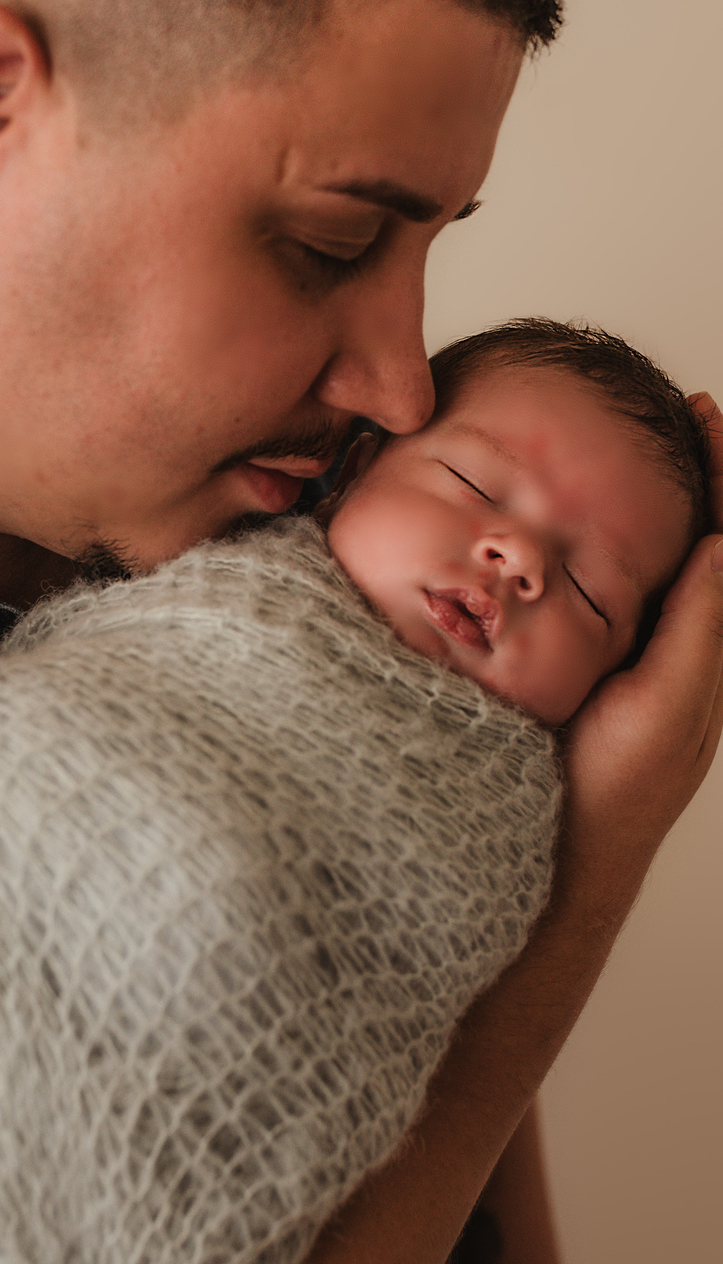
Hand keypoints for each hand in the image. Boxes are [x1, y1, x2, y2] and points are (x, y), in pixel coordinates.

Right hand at [556, 391, 722, 903]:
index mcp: (707, 647)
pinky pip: (626, 590)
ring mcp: (646, 657)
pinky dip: (624, 543)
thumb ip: (698, 627)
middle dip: (703, 473)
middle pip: (706, 537)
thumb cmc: (611, 790)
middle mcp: (683, 645)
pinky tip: (595, 520)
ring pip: (670, 560)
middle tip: (687, 412)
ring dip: (669, 501)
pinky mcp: (607, 669)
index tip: (705, 413)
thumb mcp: (664, 704)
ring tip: (653, 448)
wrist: (557, 851)